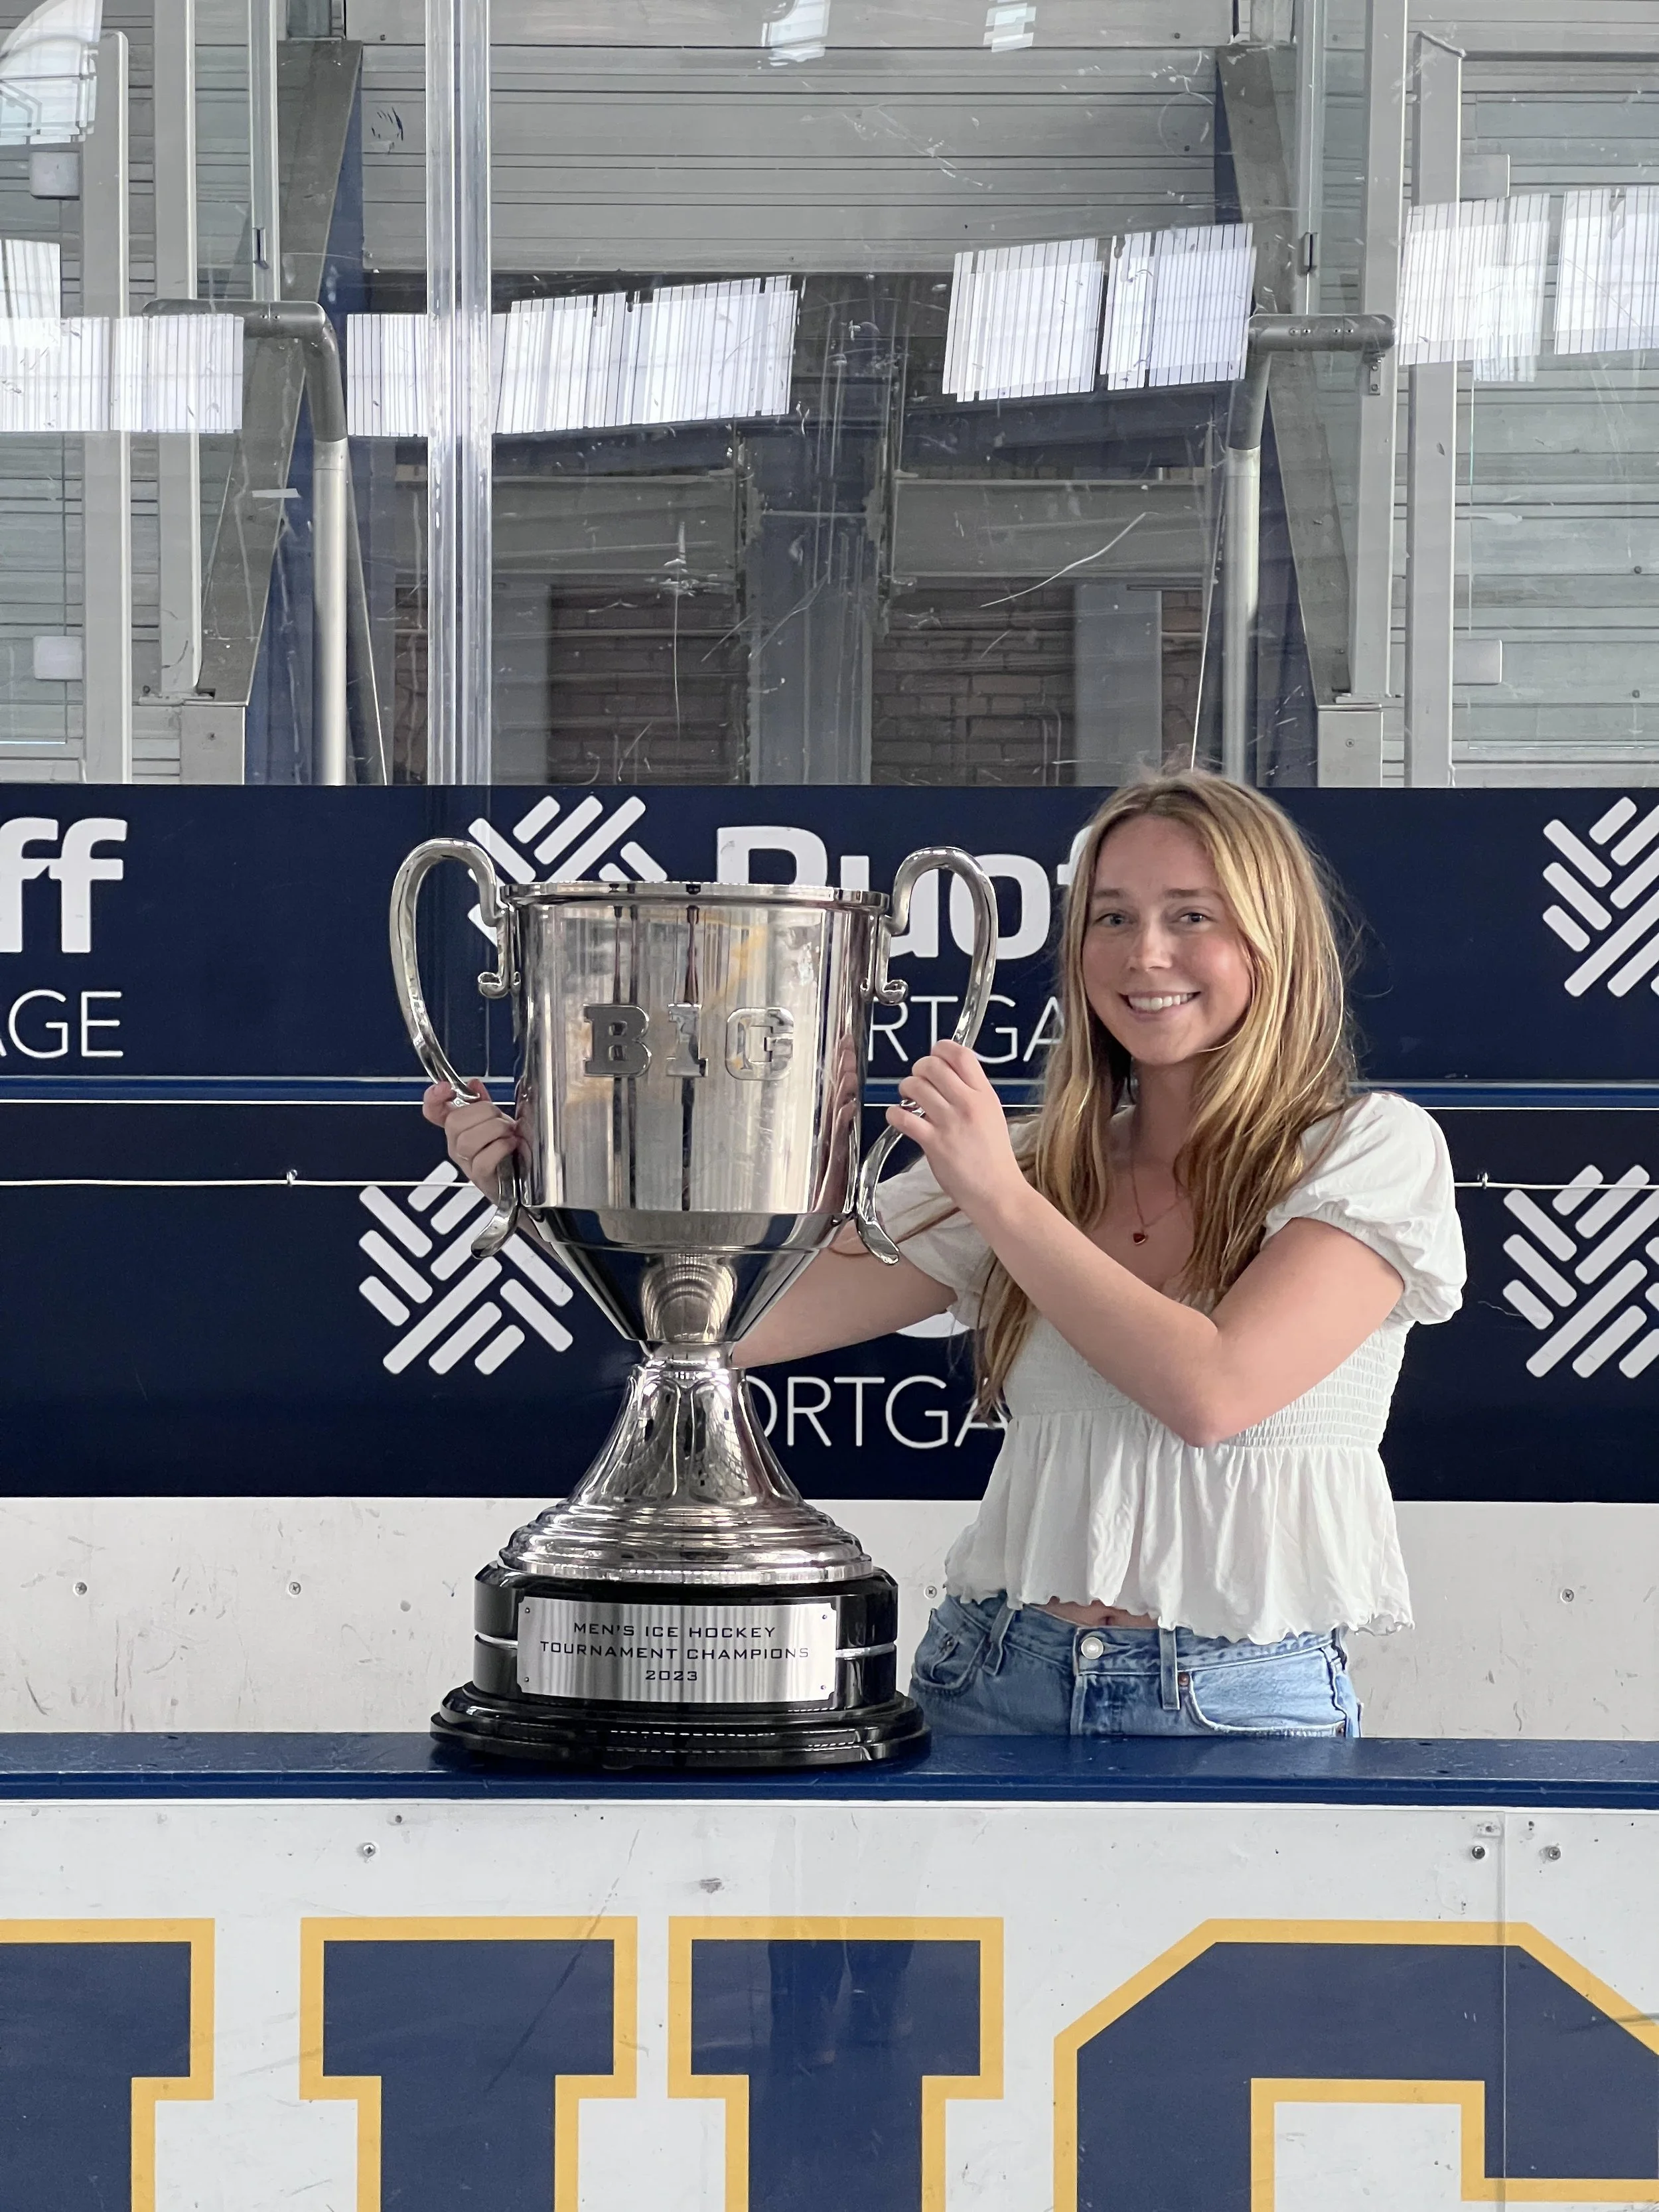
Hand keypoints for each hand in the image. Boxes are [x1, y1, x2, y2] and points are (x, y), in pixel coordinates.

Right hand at [421, 1079, 519, 1196]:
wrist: (522, 1174)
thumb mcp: (494, 1119)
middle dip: (484, 1112)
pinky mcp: (480, 1177)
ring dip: (494, 1130)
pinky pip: (483, 1160)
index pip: (433, 1111)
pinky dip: (500, 1148)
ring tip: (508, 1132)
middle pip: (454, 1122)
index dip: (433, 1098)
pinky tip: (510, 1144)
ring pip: (467, 1141)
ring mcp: (466, 1162)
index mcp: (457, 1128)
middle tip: (499, 1117)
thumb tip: (473, 1084)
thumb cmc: (506, 1148)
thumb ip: (482, 1102)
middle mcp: (456, 1145)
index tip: (445, 1087)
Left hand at [885, 1040, 1025, 1219]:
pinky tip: (898, 1117)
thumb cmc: (994, 1159)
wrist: (997, 1192)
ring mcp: (949, 1122)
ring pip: (915, 1087)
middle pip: (933, 1065)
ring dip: (905, 1089)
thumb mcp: (992, 1116)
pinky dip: (894, 1114)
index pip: (961, 1055)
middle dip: (919, 1069)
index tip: (935, 1055)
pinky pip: (903, 1117)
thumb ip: (972, 1095)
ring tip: (908, 1098)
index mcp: (985, 1095)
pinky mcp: (933, 1142)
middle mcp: (968, 1104)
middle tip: (918, 1079)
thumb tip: (948, 1078)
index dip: (941, 1048)